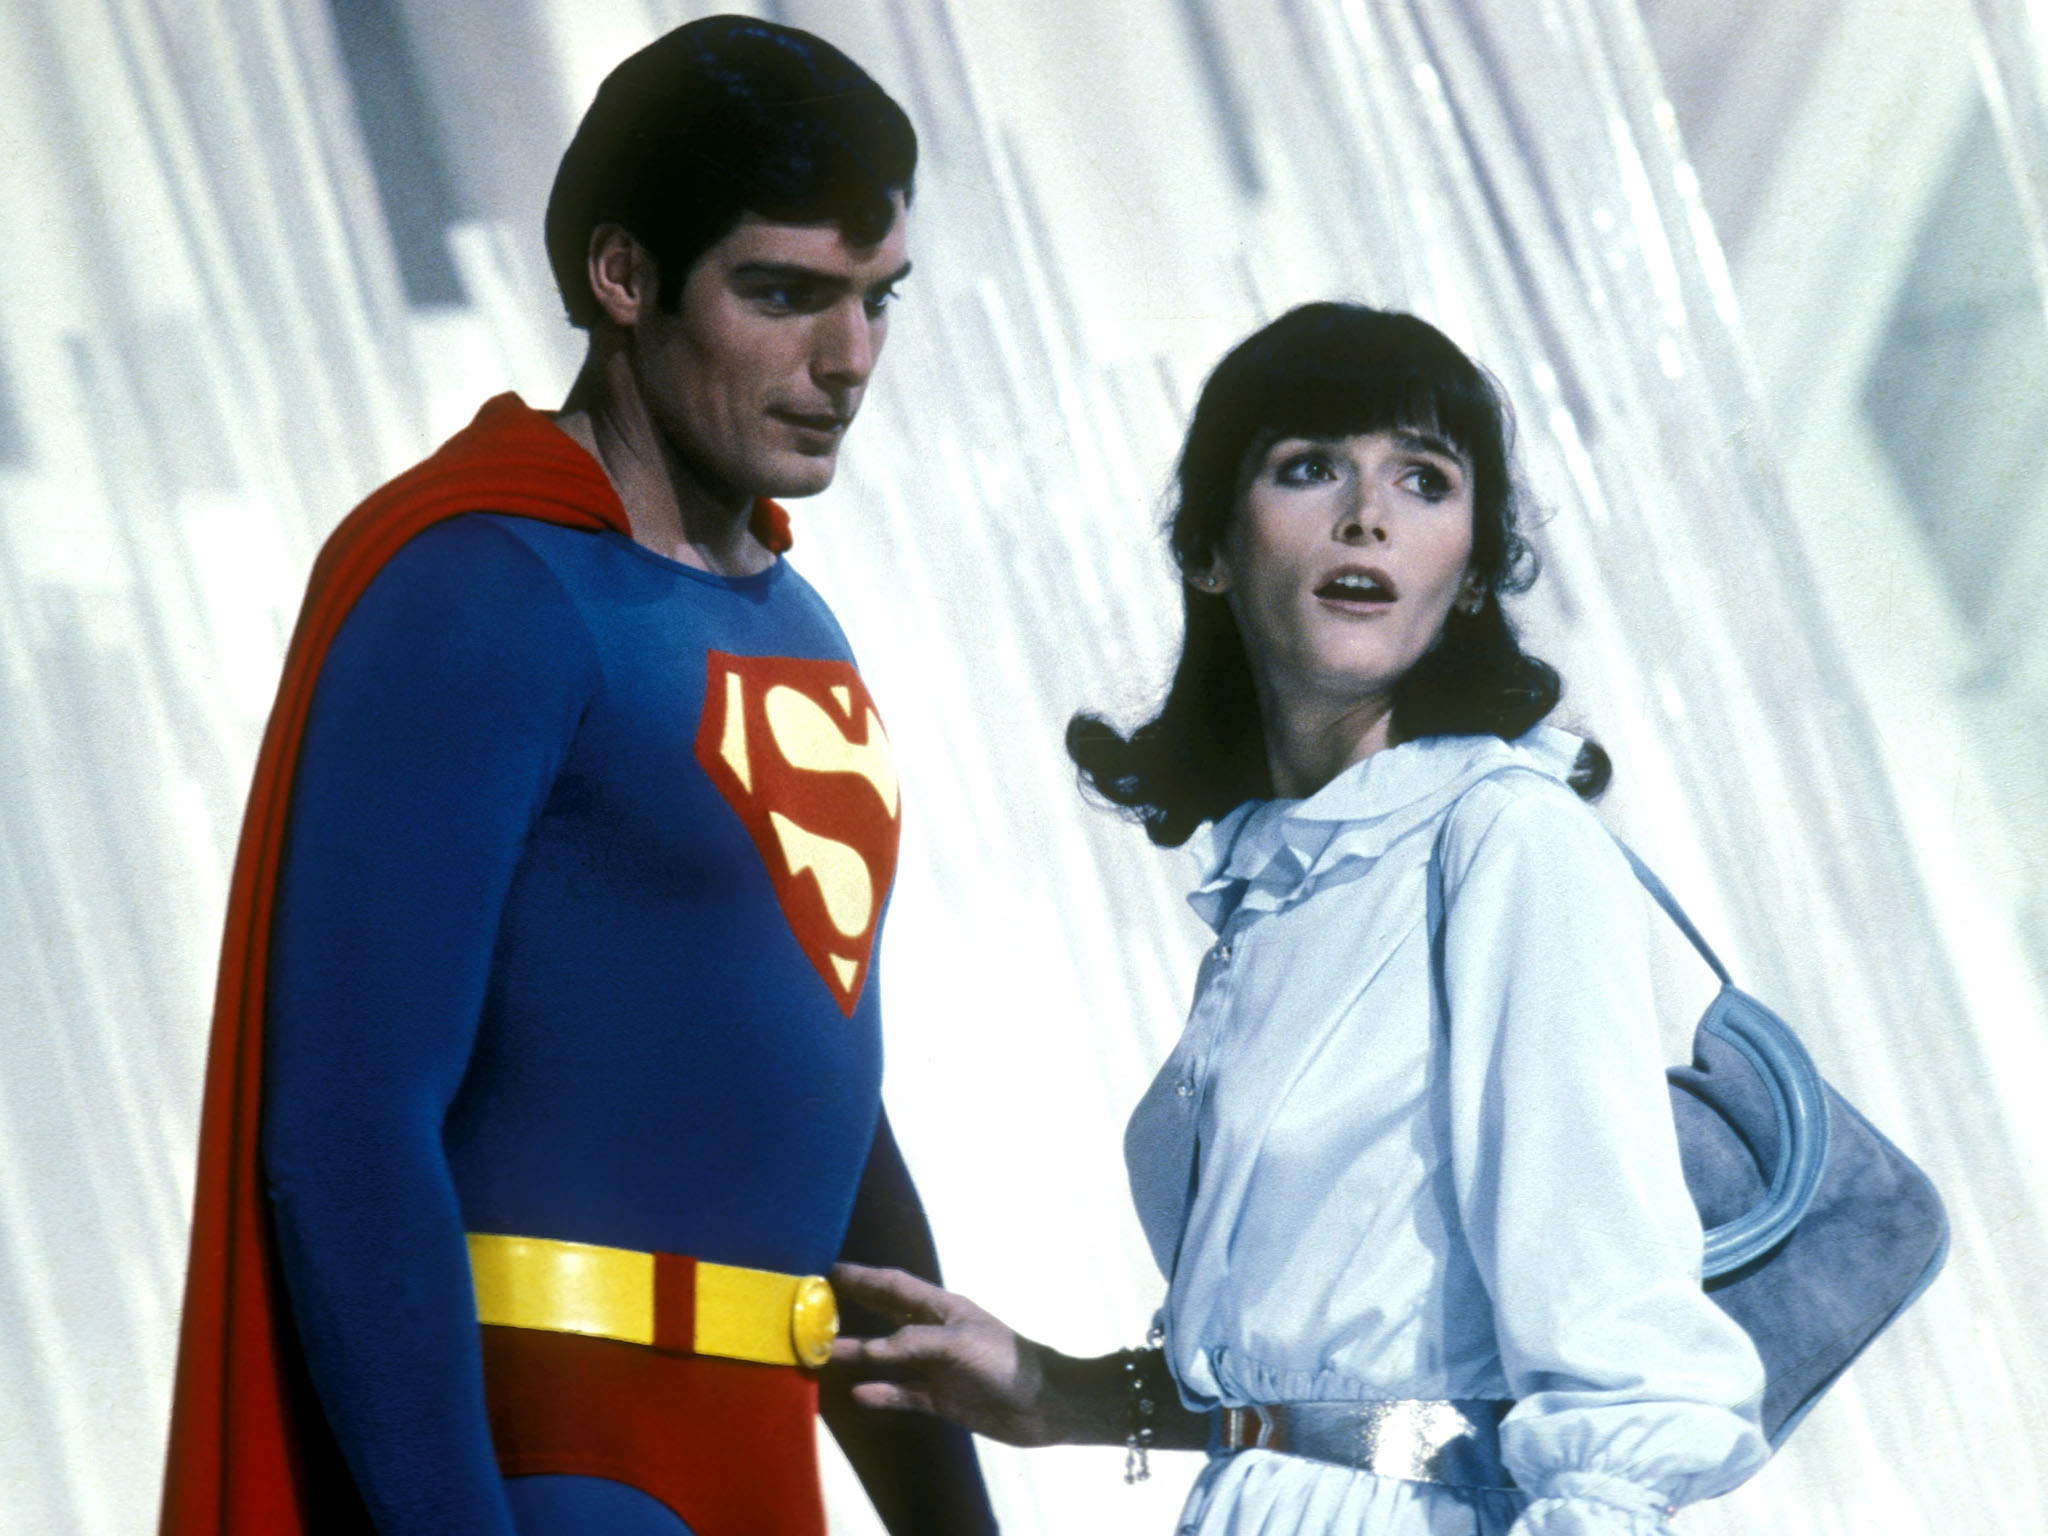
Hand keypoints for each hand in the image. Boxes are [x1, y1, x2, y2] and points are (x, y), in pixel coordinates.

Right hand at [828, 1263, 1071, 1446]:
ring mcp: (937, 1367)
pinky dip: (881, 1394)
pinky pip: (903, 1394)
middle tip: (812, 1307)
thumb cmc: (1006, 1361)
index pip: (893, 1285)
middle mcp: (934, 1333)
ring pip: (887, 1358)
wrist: (1046, 1405)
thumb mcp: (957, 1343)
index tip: (825, 1271)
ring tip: (820, 1354)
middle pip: (884, 1316)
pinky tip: (858, 1394)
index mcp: (941, 1307)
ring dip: (857, 1355)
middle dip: (851, 1308)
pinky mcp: (942, 1399)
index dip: (861, 1276)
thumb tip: (865, 1350)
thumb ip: (910, 1344)